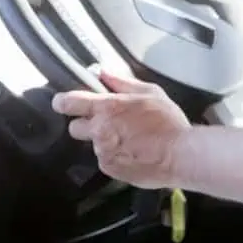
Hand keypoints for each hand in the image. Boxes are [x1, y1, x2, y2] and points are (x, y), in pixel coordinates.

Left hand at [51, 67, 191, 189]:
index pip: (70, 102)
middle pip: (74, 127)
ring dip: (105, 142)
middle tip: (106, 124)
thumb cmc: (168, 123)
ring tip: (130, 141)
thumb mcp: (150, 93)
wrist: (181, 156)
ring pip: (94, 144)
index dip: (62, 101)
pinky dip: (115, 157)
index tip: (61, 102)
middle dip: (86, 125)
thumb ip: (123, 82)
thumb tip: (103, 73)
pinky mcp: (109, 169)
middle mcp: (100, 130)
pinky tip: (133, 153)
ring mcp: (103, 152)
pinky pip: (106, 160)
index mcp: (108, 108)